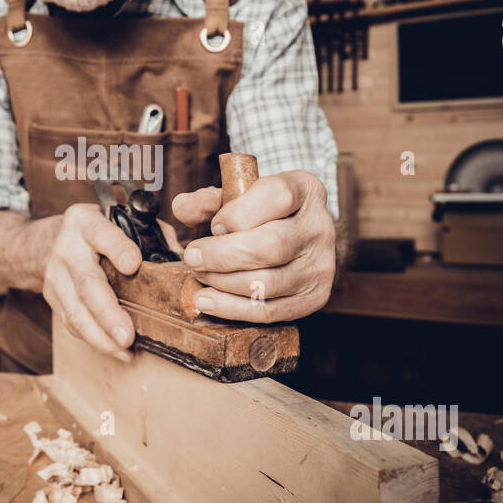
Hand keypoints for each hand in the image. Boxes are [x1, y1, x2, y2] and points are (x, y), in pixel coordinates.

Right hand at [42, 204, 141, 361]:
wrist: (50, 239)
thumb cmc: (99, 232)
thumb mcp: (121, 220)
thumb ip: (153, 236)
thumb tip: (188, 263)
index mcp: (86, 223)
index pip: (101, 234)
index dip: (117, 249)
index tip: (133, 264)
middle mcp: (67, 249)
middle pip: (87, 284)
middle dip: (108, 313)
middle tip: (127, 335)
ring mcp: (56, 275)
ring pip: (76, 311)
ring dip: (101, 336)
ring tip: (124, 349)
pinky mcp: (52, 298)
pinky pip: (71, 323)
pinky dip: (95, 340)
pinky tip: (116, 350)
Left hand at [172, 171, 335, 322]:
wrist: (300, 240)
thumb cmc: (264, 214)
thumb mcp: (240, 197)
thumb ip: (209, 200)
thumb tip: (181, 207)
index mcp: (306, 190)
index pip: (277, 197)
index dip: (237, 213)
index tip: (214, 225)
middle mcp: (320, 227)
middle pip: (270, 246)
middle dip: (222, 255)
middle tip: (192, 257)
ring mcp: (321, 266)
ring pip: (266, 283)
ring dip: (222, 282)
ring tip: (200, 276)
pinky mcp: (313, 298)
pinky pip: (268, 311)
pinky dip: (231, 308)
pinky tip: (207, 300)